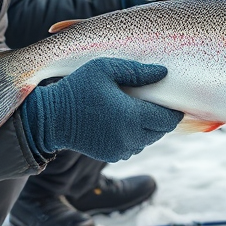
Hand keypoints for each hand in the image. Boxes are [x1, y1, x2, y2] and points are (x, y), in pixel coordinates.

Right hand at [20, 58, 182, 161]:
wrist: (50, 119)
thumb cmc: (77, 88)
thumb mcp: (105, 69)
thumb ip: (136, 71)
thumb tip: (163, 73)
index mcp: (132, 116)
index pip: (168, 119)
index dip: (174, 110)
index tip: (171, 99)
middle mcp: (130, 138)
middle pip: (161, 131)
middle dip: (162, 117)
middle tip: (153, 101)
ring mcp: (121, 150)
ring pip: (149, 140)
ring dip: (149, 127)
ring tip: (136, 109)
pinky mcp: (112, 156)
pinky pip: (134, 147)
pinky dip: (135, 136)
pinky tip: (124, 120)